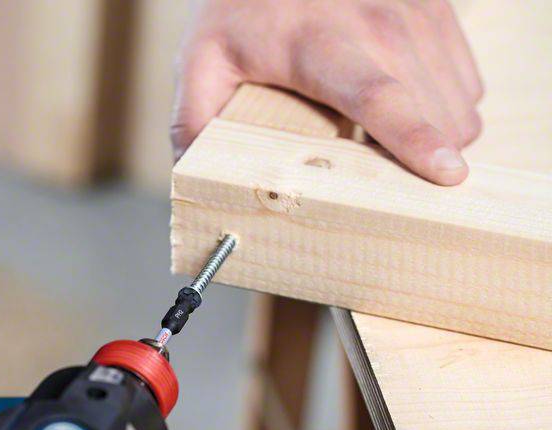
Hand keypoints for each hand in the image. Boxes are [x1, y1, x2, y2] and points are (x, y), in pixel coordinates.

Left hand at [173, 0, 483, 184]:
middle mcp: (381, 22)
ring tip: (391, 144)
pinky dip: (446, 108)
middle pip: (434, 111)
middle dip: (424, 159)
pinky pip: (468, 82)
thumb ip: (193, 120)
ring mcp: (418, 13)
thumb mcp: (202, 59)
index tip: (447, 175)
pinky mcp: (439, 10)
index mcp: (319, 42)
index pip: (378, 95)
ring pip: (460, 102)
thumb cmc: (241, 7)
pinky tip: (407, 110)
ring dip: (438, 136)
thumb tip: (194, 176)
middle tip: (387, 180)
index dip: (414, 138)